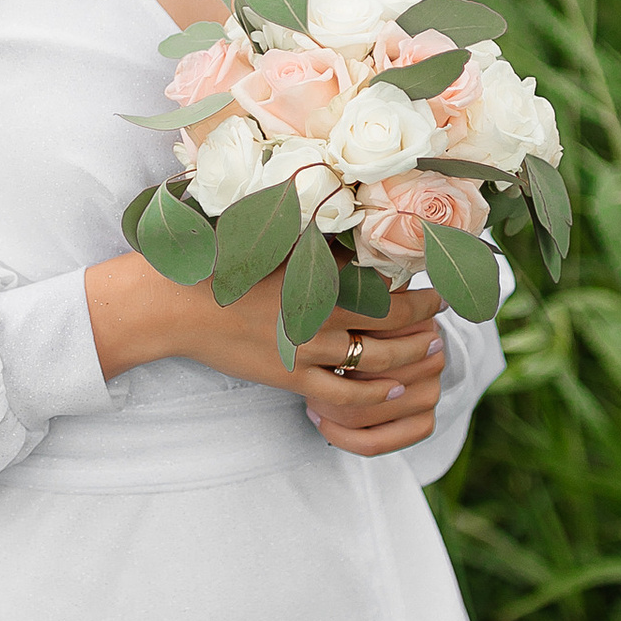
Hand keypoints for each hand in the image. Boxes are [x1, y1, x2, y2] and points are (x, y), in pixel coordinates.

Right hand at [84, 253, 448, 458]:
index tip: (442, 287)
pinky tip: (395, 391)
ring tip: (431, 352)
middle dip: (426, 324)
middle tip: (445, 319)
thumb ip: (317, 237)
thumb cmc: (220, 258)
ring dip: (410, 359)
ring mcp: (308, 353)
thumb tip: (354, 223)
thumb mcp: (274, 237)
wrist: (174, 303)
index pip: (392, 292)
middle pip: (393, 327)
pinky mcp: (290, 379)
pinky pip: (343, 396)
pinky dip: (374, 396)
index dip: (424, 295)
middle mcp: (322, 317)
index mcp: (321, 279)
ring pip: (377, 363)